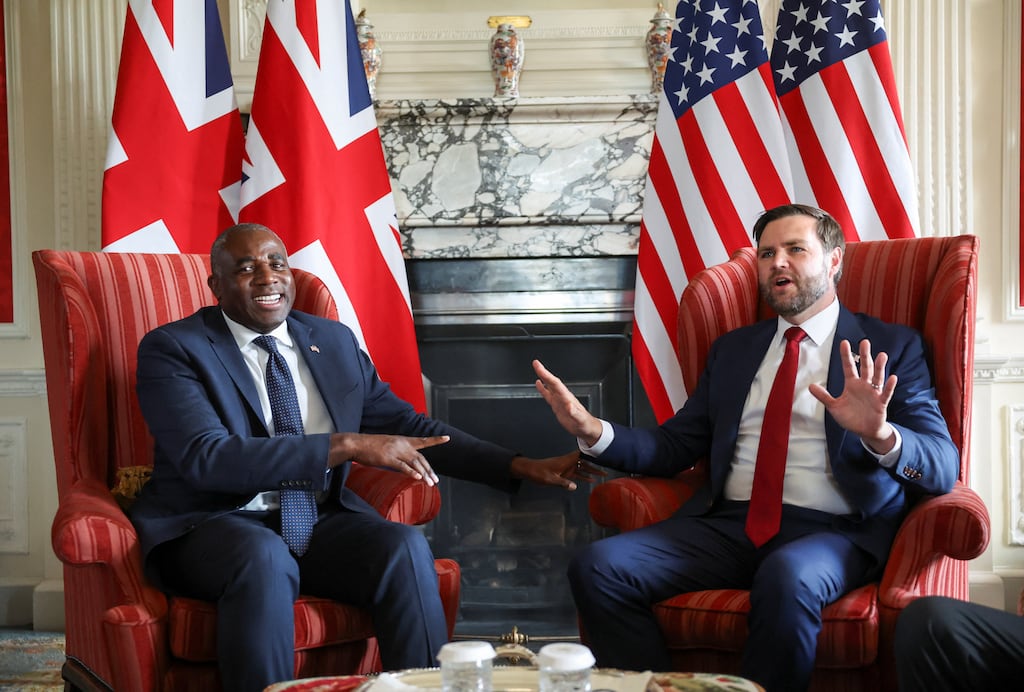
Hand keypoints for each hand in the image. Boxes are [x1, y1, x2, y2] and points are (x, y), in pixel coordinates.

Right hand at [328, 433, 447, 485]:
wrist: (356, 444)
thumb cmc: (370, 446)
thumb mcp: (389, 445)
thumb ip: (399, 452)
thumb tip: (407, 462)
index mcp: (403, 440)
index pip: (423, 441)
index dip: (435, 440)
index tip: (448, 438)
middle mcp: (402, 444)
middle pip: (421, 458)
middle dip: (429, 470)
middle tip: (436, 480)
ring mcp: (395, 451)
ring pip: (414, 463)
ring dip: (424, 474)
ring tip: (431, 483)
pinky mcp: (388, 458)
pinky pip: (402, 466)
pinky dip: (411, 472)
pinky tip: (418, 477)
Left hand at [510, 451, 605, 490]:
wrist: (530, 471)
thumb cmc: (539, 472)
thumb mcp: (551, 479)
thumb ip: (563, 483)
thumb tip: (574, 487)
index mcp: (566, 461)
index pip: (581, 455)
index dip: (591, 454)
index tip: (601, 454)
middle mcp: (568, 463)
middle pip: (585, 462)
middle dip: (595, 465)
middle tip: (606, 468)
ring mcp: (567, 467)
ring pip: (582, 468)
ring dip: (591, 471)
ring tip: (602, 474)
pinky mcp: (564, 472)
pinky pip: (577, 474)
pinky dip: (584, 476)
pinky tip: (590, 480)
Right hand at [533, 359, 602, 445]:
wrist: (586, 428)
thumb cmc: (584, 423)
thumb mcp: (580, 419)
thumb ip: (574, 413)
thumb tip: (568, 406)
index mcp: (567, 398)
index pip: (555, 383)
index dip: (547, 375)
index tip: (539, 367)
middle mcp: (563, 396)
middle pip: (552, 382)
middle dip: (543, 372)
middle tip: (536, 364)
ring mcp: (560, 400)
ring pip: (550, 386)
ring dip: (543, 377)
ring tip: (537, 369)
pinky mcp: (557, 405)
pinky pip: (548, 395)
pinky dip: (543, 389)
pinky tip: (539, 384)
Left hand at [809, 339, 896, 452]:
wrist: (864, 430)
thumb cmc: (850, 417)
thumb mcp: (834, 407)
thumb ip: (824, 396)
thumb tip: (810, 386)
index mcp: (851, 384)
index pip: (848, 367)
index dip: (846, 355)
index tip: (844, 342)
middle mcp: (863, 385)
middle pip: (865, 367)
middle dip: (864, 355)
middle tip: (865, 342)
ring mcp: (873, 393)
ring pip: (877, 377)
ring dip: (879, 367)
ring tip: (882, 355)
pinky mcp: (881, 403)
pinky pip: (886, 393)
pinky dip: (889, 386)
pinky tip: (892, 377)